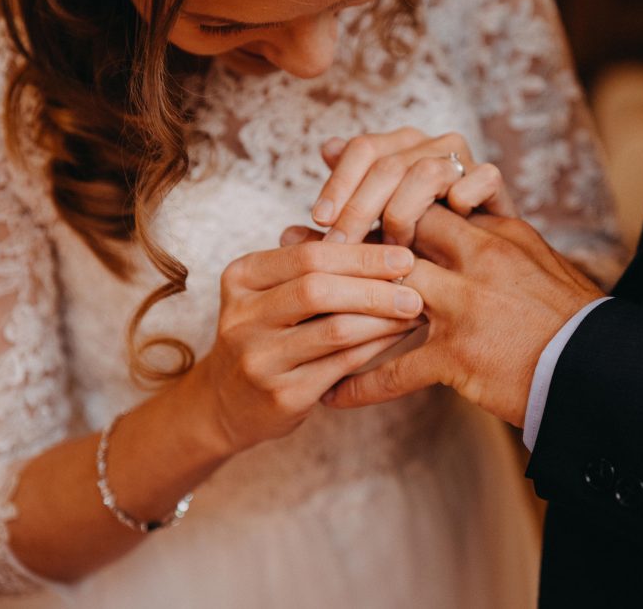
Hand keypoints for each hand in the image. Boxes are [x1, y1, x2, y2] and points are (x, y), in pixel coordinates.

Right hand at [194, 241, 425, 452]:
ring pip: (335, 330)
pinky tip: (398, 336)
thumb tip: (384, 238)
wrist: (227, 403)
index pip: (307, 255)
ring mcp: (260, 359)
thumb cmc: (266, 334)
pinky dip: (377, 347)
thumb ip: (313, 265)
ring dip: (383, 318)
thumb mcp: (272, 292)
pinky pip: (343, 365)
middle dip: (374, 286)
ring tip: (414, 309)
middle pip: (318, 289)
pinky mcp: (282, 395)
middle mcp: (242, 317)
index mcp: (241, 278)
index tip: (403, 255)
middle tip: (415, 286)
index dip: (360, 254)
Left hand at [311, 128, 517, 246]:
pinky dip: (462, 200)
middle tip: (340, 245)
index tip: (317, 221)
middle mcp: (430, 146)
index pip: (362, 149)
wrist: (480, 272)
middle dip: (359, 207)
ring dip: (402, 213)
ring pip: (425, 171)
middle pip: (388, 163)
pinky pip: (481, 178)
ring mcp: (465, 161)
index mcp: (398, 148)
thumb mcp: (373, 240)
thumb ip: (341, 224)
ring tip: (392, 249)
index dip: (338, 183)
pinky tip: (448, 226)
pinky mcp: (496, 181)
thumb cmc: (419, 256)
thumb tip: (293, 212)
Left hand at [317, 207, 605, 426]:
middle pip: (393, 233)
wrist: (599, 364)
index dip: (376, 193)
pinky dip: (360, 386)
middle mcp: (475, 260)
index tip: (338, 193)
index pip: (422, 197)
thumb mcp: (531, 253)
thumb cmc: (567, 311)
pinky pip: (396, 371)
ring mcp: (465, 308)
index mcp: (492, 232)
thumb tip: (459, 200)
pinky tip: (333, 397)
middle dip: (344, 236)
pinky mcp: (460, 357)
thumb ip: (492, 224)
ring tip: (301, 307)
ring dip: (337, 300)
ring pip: (383, 292)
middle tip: (298, 239)